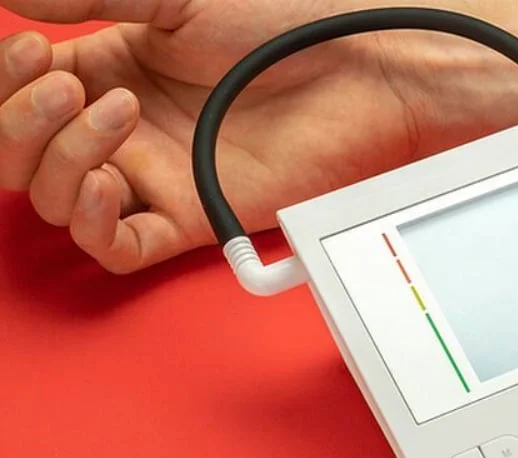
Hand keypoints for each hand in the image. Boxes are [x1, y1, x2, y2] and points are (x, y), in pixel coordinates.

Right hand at [0, 0, 425, 272]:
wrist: (355, 66)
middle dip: (18, 123)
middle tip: (60, 85)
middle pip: (22, 157)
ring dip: (64, 156)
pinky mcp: (191, 216)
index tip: (26, 48)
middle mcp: (123, 129)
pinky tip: (107, 183)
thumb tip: (11, 2)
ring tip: (120, 111)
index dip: (5, 82)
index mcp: (109, 70)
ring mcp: (155, 174)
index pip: (19, 93)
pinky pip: (118, 245)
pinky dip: (94, 223)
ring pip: (59, 200)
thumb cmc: (283, 24)